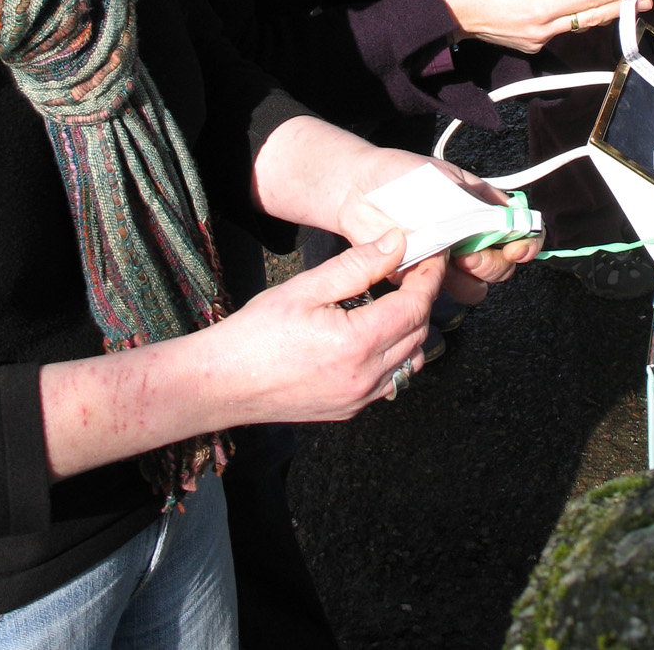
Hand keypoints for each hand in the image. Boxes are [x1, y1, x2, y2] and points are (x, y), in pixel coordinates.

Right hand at [217, 231, 442, 422]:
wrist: (221, 383)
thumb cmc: (256, 334)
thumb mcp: (306, 287)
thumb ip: (357, 265)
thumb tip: (397, 242)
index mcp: (357, 344)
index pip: (415, 306)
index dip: (429, 277)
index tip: (432, 255)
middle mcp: (365, 378)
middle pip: (419, 332)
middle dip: (422, 298)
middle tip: (413, 270)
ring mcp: (359, 399)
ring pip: (410, 360)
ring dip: (411, 328)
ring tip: (393, 300)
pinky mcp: (349, 410)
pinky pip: (390, 381)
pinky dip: (395, 356)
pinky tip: (374, 335)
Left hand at [337, 156, 543, 304]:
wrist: (358, 190)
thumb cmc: (403, 176)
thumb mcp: (446, 179)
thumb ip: (476, 203)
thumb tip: (505, 220)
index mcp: (483, 209)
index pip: (523, 231)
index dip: (527, 244)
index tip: (515, 248)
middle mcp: (472, 237)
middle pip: (504, 266)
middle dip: (493, 264)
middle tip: (468, 255)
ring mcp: (449, 259)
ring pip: (478, 287)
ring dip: (469, 279)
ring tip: (446, 260)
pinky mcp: (425, 277)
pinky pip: (442, 294)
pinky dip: (438, 285)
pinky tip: (423, 265)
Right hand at [439, 0, 650, 53]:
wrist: (457, 14)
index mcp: (542, 8)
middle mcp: (544, 30)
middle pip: (592, 18)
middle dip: (621, 9)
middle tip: (646, 1)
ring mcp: (540, 41)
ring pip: (580, 25)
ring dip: (603, 14)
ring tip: (626, 3)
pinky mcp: (534, 46)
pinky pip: (563, 30)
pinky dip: (579, 18)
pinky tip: (590, 7)